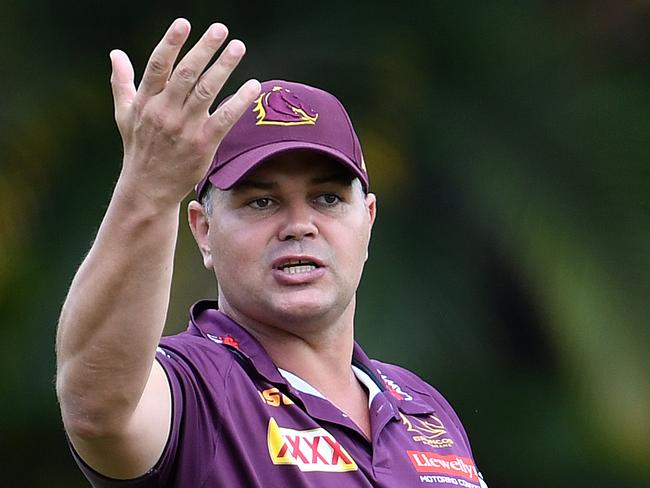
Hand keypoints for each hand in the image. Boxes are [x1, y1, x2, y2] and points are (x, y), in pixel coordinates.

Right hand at [109, 18, 259, 206]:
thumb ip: (122, 83)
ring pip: (206, 91)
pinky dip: (239, 102)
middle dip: (204, 49)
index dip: (171, 43)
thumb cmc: (139, 149)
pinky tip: (252, 86)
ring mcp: (184, 128)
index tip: (184, 23)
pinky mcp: (203, 144)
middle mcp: (164, 112)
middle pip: (186, 74)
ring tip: (238, 47)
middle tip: (221, 29)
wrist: (149, 188)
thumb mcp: (124, 115)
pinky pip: (224, 119)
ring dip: (224, 67)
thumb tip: (116, 54)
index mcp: (146, 101)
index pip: (158, 66)